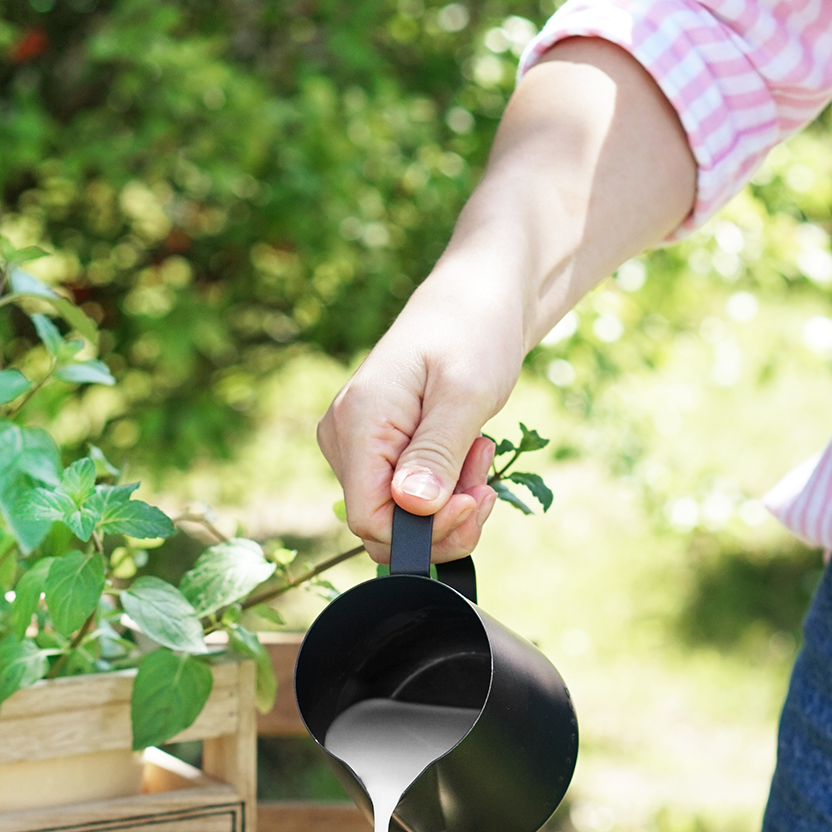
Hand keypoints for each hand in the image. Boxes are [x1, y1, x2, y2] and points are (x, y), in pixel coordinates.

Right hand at [317, 272, 523, 563]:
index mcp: (357, 424)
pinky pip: (407, 499)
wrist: (475, 300)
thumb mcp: (465, 394)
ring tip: (481, 455)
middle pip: (383, 527)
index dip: (424, 531)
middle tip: (485, 481)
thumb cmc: (473, 332)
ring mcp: (358, 447)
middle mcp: (345, 440)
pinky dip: (446, 493)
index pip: (369, 519)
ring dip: (450, 506)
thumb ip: (436, 453)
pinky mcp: (378, 451)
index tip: (474, 501)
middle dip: (443, 521)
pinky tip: (469, 456)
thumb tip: (413, 508)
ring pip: (399, 517)